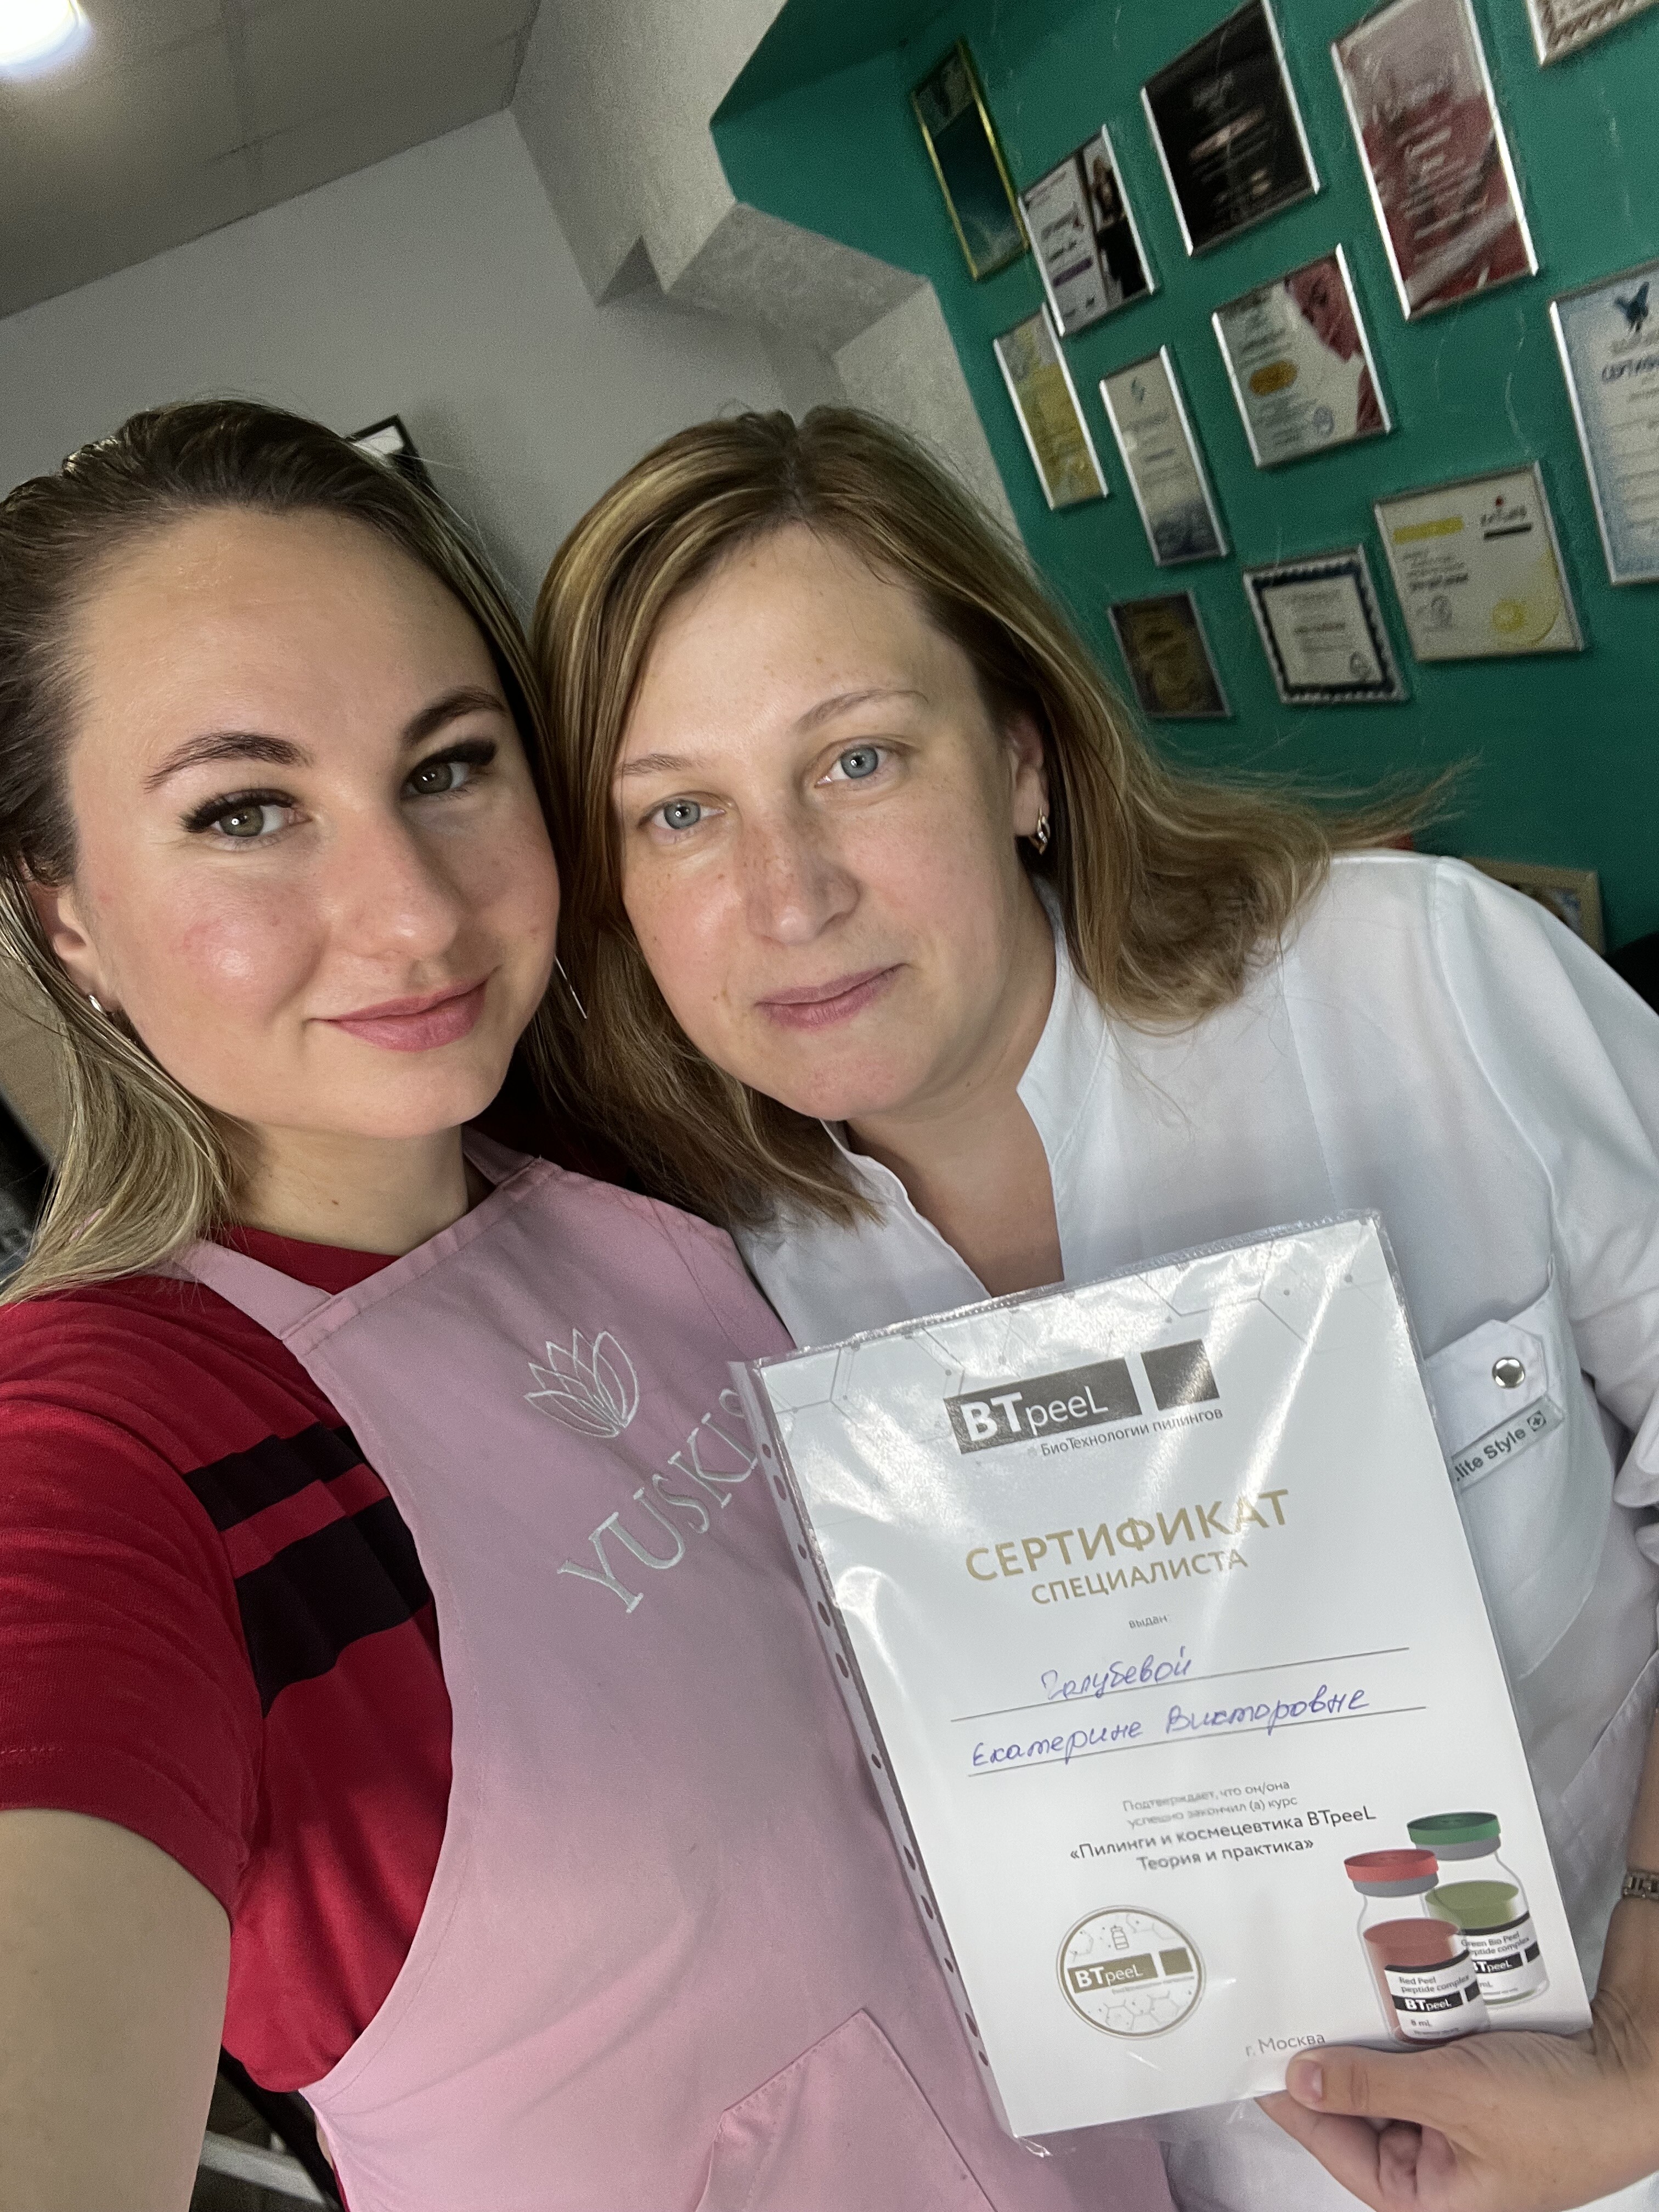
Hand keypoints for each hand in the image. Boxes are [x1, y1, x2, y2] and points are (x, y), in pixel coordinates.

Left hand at [1259, 1968, 1658, 2211]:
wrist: (1629, 2080)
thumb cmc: (1552, 2112)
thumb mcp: (1449, 2097)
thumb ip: (1369, 2086)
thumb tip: (1300, 2077)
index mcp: (1421, 2198)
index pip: (1330, 2141)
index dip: (1289, 2094)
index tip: (1249, 2046)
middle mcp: (1430, 2168)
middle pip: (1353, 2106)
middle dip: (1326, 2056)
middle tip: (1283, 1997)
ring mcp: (1450, 2126)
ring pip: (1383, 2075)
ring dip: (1362, 2036)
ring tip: (1320, 1984)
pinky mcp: (1470, 2091)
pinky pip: (1417, 2057)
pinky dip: (1399, 2027)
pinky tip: (1374, 1988)